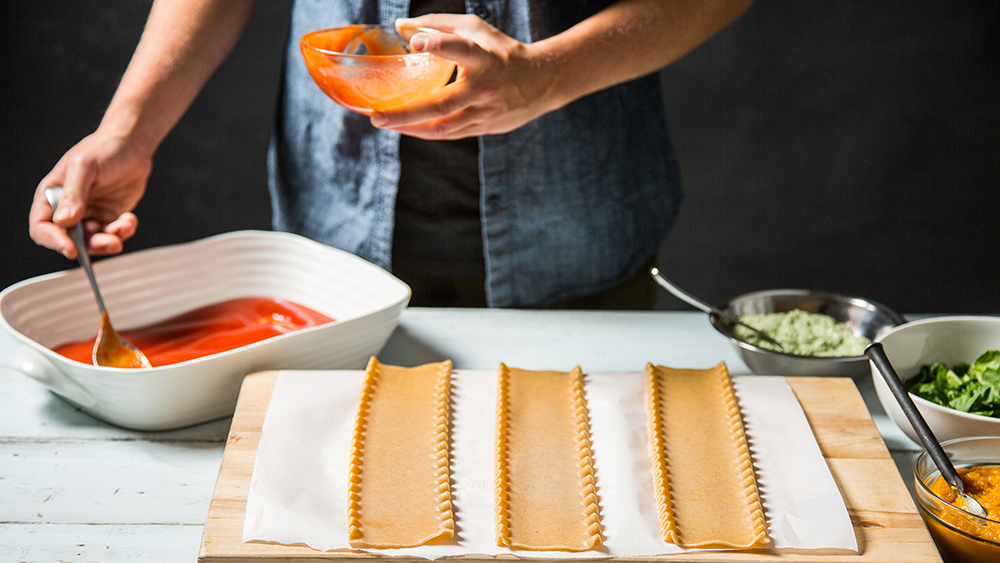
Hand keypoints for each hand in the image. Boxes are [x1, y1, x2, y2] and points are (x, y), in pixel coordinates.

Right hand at [29, 130, 151, 258]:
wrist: (131, 146)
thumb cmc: (102, 149)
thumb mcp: (84, 167)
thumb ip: (74, 194)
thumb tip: (64, 220)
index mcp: (52, 196)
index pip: (42, 226)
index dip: (53, 240)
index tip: (70, 248)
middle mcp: (68, 209)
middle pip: (70, 240)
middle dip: (90, 245)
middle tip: (109, 241)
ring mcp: (90, 214)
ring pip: (94, 241)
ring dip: (109, 240)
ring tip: (123, 227)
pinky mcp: (109, 217)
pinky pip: (113, 234)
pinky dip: (123, 231)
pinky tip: (129, 219)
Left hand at [371, 15, 554, 139]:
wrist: (542, 82)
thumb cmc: (502, 51)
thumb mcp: (475, 29)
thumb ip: (438, 24)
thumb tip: (401, 27)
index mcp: (484, 57)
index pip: (459, 49)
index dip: (437, 43)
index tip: (414, 40)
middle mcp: (484, 87)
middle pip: (441, 105)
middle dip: (406, 113)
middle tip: (376, 115)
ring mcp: (484, 112)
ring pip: (442, 127)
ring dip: (410, 127)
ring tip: (382, 122)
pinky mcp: (483, 127)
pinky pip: (448, 134)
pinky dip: (424, 132)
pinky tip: (403, 127)